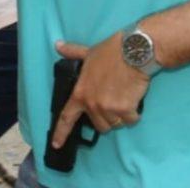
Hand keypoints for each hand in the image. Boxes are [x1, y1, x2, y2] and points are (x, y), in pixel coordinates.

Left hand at [51, 33, 148, 148]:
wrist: (133, 53)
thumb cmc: (109, 52)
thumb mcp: (87, 52)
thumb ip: (72, 52)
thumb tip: (58, 45)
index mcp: (79, 93)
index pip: (66, 117)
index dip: (60, 132)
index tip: (56, 144)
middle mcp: (92, 104)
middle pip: (99, 125)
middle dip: (105, 117)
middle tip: (110, 99)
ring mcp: (108, 108)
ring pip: (114, 124)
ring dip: (119, 116)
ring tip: (121, 96)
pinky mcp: (125, 110)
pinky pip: (130, 121)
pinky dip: (133, 114)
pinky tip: (132, 98)